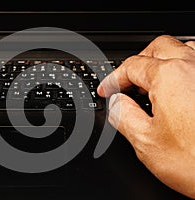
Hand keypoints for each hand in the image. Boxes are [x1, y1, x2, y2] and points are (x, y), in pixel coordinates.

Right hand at [97, 35, 194, 197]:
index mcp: (170, 77)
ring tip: (151, 80)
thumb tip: (116, 103)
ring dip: (161, 60)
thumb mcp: (146, 142)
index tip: (106, 90)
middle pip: (158, 48)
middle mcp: (194, 67)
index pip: (131, 66)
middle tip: (126, 82)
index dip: (113, 79)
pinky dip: (184, 67)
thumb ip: (122, 115)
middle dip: (136, 63)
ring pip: (183, 49)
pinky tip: (180, 84)